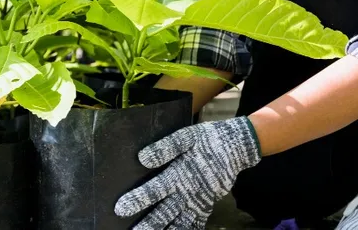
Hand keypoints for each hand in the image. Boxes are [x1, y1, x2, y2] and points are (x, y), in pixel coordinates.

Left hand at [114, 116, 261, 228]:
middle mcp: (187, 192)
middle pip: (164, 213)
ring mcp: (198, 202)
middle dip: (147, 224)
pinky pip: (195, 223)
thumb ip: (166, 148)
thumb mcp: (187, 136)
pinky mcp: (206, 205)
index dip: (138, 199)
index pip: (155, 190)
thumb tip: (143, 158)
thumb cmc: (208, 139)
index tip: (121, 208)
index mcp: (179, 174)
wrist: (236, 147)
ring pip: (178, 223)